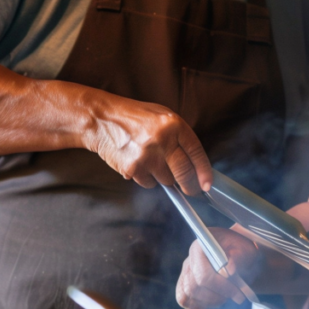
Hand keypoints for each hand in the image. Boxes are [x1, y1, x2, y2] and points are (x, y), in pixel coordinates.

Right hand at [87, 94, 212, 193]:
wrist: (101, 120)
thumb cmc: (134, 117)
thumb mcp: (162, 117)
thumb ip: (179, 136)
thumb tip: (195, 164)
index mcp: (173, 125)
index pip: (196, 153)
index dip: (204, 172)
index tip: (207, 184)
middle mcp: (162, 140)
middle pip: (184, 173)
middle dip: (191, 186)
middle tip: (192, 191)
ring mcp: (147, 156)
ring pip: (167, 180)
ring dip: (164, 177)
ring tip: (153, 162)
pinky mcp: (133, 169)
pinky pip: (149, 183)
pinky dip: (148, 179)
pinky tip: (140, 164)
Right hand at [176, 228, 262, 308]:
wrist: (237, 257)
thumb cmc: (240, 252)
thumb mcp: (244, 250)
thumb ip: (238, 257)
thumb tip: (230, 270)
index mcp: (200, 247)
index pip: (203, 273)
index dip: (221, 287)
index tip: (238, 294)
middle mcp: (189, 261)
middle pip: (194, 287)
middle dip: (218, 296)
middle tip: (238, 296)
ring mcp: (184, 275)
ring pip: (191, 296)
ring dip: (213, 301)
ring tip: (228, 295)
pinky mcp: (183, 287)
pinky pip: (187, 301)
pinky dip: (204, 305)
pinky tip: (217, 298)